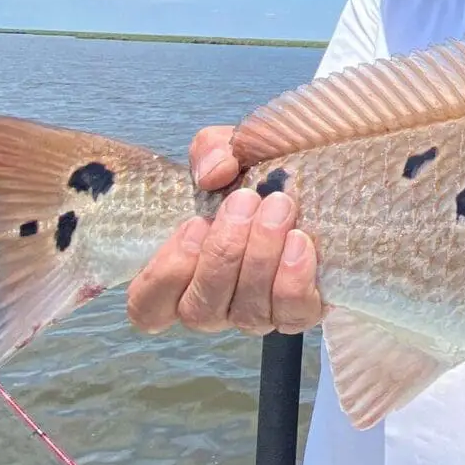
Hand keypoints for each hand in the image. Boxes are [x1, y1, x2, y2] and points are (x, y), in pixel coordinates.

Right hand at [126, 125, 323, 336]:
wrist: (318, 175)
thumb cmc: (258, 171)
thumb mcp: (227, 150)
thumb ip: (210, 151)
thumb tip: (212, 174)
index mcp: (182, 275)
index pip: (147, 307)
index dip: (165, 275)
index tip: (195, 224)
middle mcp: (214, 304)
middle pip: (199, 310)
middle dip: (223, 253)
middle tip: (247, 199)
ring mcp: (255, 314)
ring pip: (245, 312)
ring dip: (260, 256)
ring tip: (279, 207)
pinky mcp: (299, 313)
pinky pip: (291, 314)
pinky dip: (292, 279)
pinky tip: (299, 241)